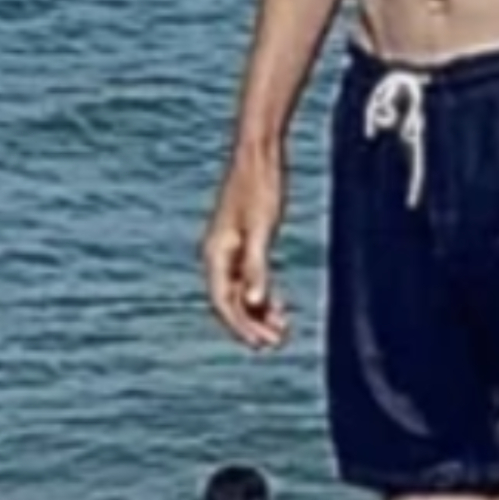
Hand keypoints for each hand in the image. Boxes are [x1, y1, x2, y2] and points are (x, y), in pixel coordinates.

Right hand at [201, 144, 288, 348]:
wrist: (259, 155)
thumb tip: (256, 303)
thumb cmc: (260, 187)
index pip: (223, 302)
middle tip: (276, 344)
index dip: (241, 326)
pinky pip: (249, 280)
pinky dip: (263, 296)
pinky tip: (280, 309)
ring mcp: (230, 250)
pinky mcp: (243, 243)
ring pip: (241, 293)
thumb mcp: (262, 229)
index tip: (261, 344)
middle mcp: (218, 255)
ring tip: (282, 332)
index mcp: (216, 253)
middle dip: (251, 326)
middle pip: (231, 302)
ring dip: (259, 315)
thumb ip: (257, 267)